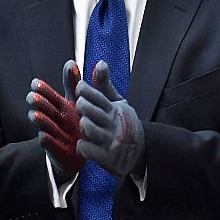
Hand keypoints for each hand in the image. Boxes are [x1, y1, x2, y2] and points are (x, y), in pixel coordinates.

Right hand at [27, 60, 83, 176]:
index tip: (35, 83)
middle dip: (38, 103)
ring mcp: (56, 134)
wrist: (82, 153)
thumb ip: (75, 83)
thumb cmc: (80, 123)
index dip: (43, 89)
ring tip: (34, 115)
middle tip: (31, 97)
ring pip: (46, 126)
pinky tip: (43, 137)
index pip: (51, 94)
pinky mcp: (58, 150)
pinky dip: (48, 142)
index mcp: (62, 105)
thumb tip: (70, 61)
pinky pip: (52, 146)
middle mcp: (56, 119)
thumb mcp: (80, 101)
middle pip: (45, 109)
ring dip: (40, 120)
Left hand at [75, 61, 146, 176]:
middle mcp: (112, 124)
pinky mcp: (107, 157)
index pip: (99, 97)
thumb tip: (100, 62)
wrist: (139, 151)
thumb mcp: (117, 102)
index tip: (79, 87)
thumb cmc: (123, 123)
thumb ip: (105, 85)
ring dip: (84, 124)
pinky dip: (83, 147)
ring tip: (83, 122)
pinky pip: (90, 151)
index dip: (87, 91)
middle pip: (93, 112)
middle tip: (79, 105)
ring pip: (90, 130)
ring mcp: (110, 141)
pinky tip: (82, 143)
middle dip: (83, 106)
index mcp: (114, 109)